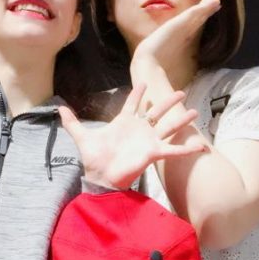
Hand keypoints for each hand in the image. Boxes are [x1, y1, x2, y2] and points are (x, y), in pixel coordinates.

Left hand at [58, 83, 206, 189]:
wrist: (100, 176)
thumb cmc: (94, 159)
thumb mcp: (82, 137)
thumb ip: (72, 122)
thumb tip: (58, 108)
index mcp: (124, 123)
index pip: (132, 104)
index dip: (137, 94)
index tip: (143, 83)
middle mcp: (138, 130)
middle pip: (156, 112)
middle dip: (168, 102)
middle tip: (180, 92)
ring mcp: (147, 141)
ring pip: (168, 127)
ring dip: (181, 120)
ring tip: (194, 111)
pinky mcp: (152, 153)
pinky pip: (172, 150)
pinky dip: (186, 149)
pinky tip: (200, 146)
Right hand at [131, 0, 229, 80]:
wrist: (146, 64)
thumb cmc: (158, 67)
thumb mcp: (177, 65)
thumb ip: (186, 64)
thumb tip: (192, 77)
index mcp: (183, 36)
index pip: (198, 20)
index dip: (207, 12)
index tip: (218, 5)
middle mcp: (184, 28)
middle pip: (201, 11)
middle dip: (212, 1)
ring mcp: (181, 24)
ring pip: (200, 9)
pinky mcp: (179, 23)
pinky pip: (195, 13)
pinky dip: (206, 7)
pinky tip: (216, 1)